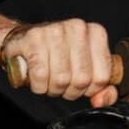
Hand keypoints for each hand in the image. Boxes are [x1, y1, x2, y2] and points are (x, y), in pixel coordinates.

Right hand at [0, 19, 117, 106]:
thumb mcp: (88, 71)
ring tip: (51, 81)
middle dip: (72, 90)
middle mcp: (78, 28)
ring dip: (54, 89)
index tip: (82, 85)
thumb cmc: (60, 56)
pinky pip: (41, 75)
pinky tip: (39, 79)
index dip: (91, 89)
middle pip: (82, 79)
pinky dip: (39, 85)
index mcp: (96, 33)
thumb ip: (103, 89)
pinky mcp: (33, 38)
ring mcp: (55, 30)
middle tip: (64, 85)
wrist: (25, 41)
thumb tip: (100, 100)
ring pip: (62, 79)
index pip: (102, 76)